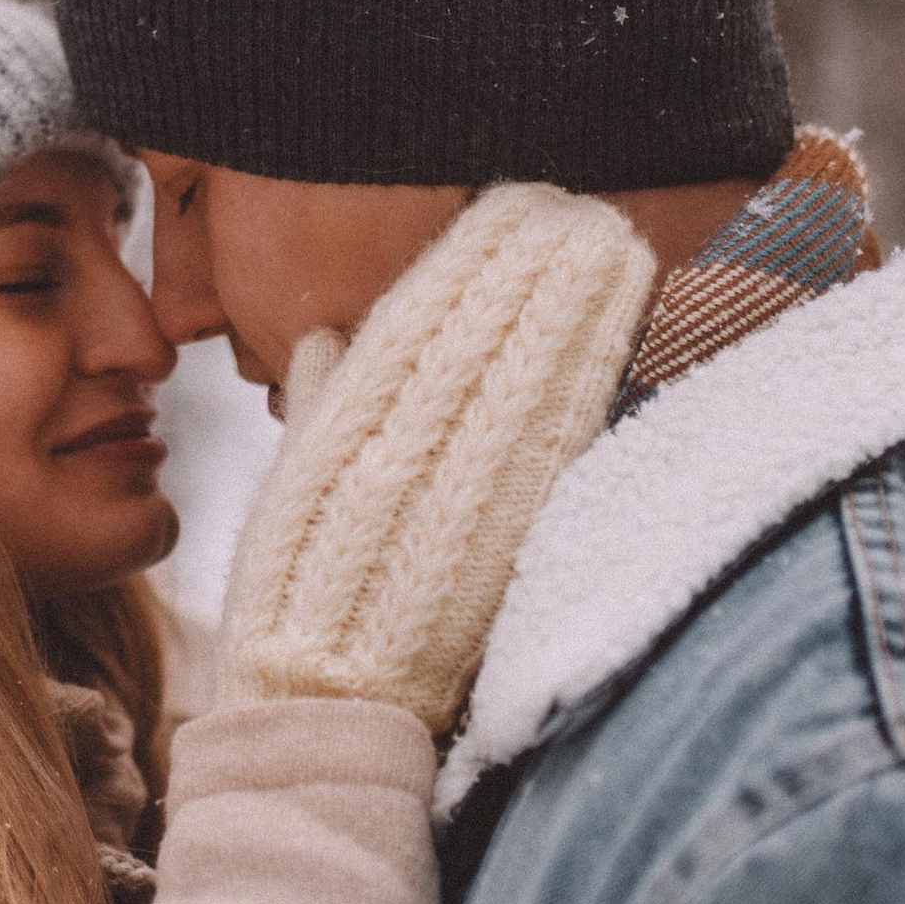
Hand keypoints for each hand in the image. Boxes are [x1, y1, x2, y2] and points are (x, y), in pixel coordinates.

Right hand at [218, 182, 654, 736]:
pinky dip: (581, 378)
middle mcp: (404, 447)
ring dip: (570, 304)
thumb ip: (318, 408)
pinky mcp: (507, 530)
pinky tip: (611, 333)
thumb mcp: (293, 485)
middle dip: (532, 267)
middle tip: (580, 208)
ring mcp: (461, 488)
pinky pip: (550, 437)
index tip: (512, 210)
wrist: (327, 695)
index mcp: (348, 427)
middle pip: (480, 336)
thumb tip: (326, 340)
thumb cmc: (301, 598)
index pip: (418, 322)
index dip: (471, 263)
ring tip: (608, 245)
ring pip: (523, 372)